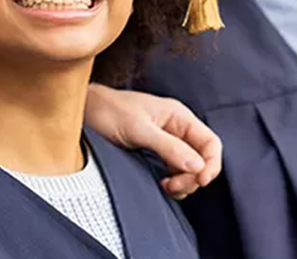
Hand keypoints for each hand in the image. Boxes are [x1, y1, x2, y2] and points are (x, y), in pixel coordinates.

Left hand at [85, 84, 221, 199]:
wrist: (85, 111)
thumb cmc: (109, 111)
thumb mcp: (139, 129)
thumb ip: (169, 147)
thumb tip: (197, 166)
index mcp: (178, 116)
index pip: (210, 142)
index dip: (211, 164)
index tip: (199, 181)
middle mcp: (176, 128)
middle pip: (202, 158)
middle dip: (193, 176)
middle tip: (173, 186)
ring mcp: (167, 141)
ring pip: (189, 168)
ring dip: (183, 182)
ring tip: (165, 186)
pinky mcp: (155, 152)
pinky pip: (175, 170)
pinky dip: (174, 182)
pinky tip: (161, 184)